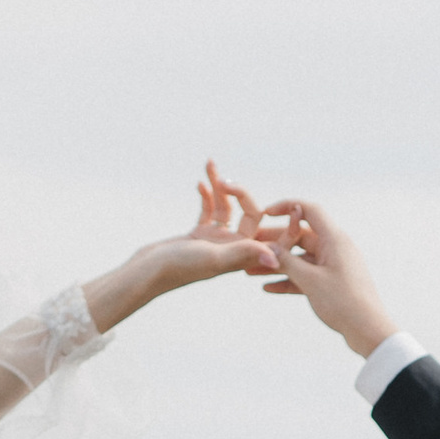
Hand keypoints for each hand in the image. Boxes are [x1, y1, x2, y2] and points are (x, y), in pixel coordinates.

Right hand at [85, 166, 280, 328]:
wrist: (146, 272)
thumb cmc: (178, 268)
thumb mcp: (214, 258)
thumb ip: (243, 254)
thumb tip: (276, 258)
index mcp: (243, 256)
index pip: (274, 238)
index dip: (288, 224)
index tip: (293, 205)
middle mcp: (233, 248)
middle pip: (250, 214)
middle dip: (241, 193)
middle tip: (225, 181)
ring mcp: (216, 241)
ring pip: (228, 208)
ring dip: (220, 187)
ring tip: (210, 166)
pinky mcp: (199, 235)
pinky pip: (210, 210)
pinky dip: (206, 195)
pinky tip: (198, 183)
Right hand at [255, 197, 395, 358]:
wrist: (368, 331)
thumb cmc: (344, 303)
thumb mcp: (310, 280)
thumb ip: (287, 262)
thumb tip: (267, 249)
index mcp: (334, 239)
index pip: (309, 211)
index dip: (287, 207)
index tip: (266, 213)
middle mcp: (335, 248)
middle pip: (300, 236)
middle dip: (274, 242)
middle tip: (250, 246)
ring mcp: (333, 266)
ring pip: (300, 259)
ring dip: (278, 264)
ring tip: (251, 270)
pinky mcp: (332, 283)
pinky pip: (306, 276)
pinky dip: (289, 280)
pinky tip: (268, 288)